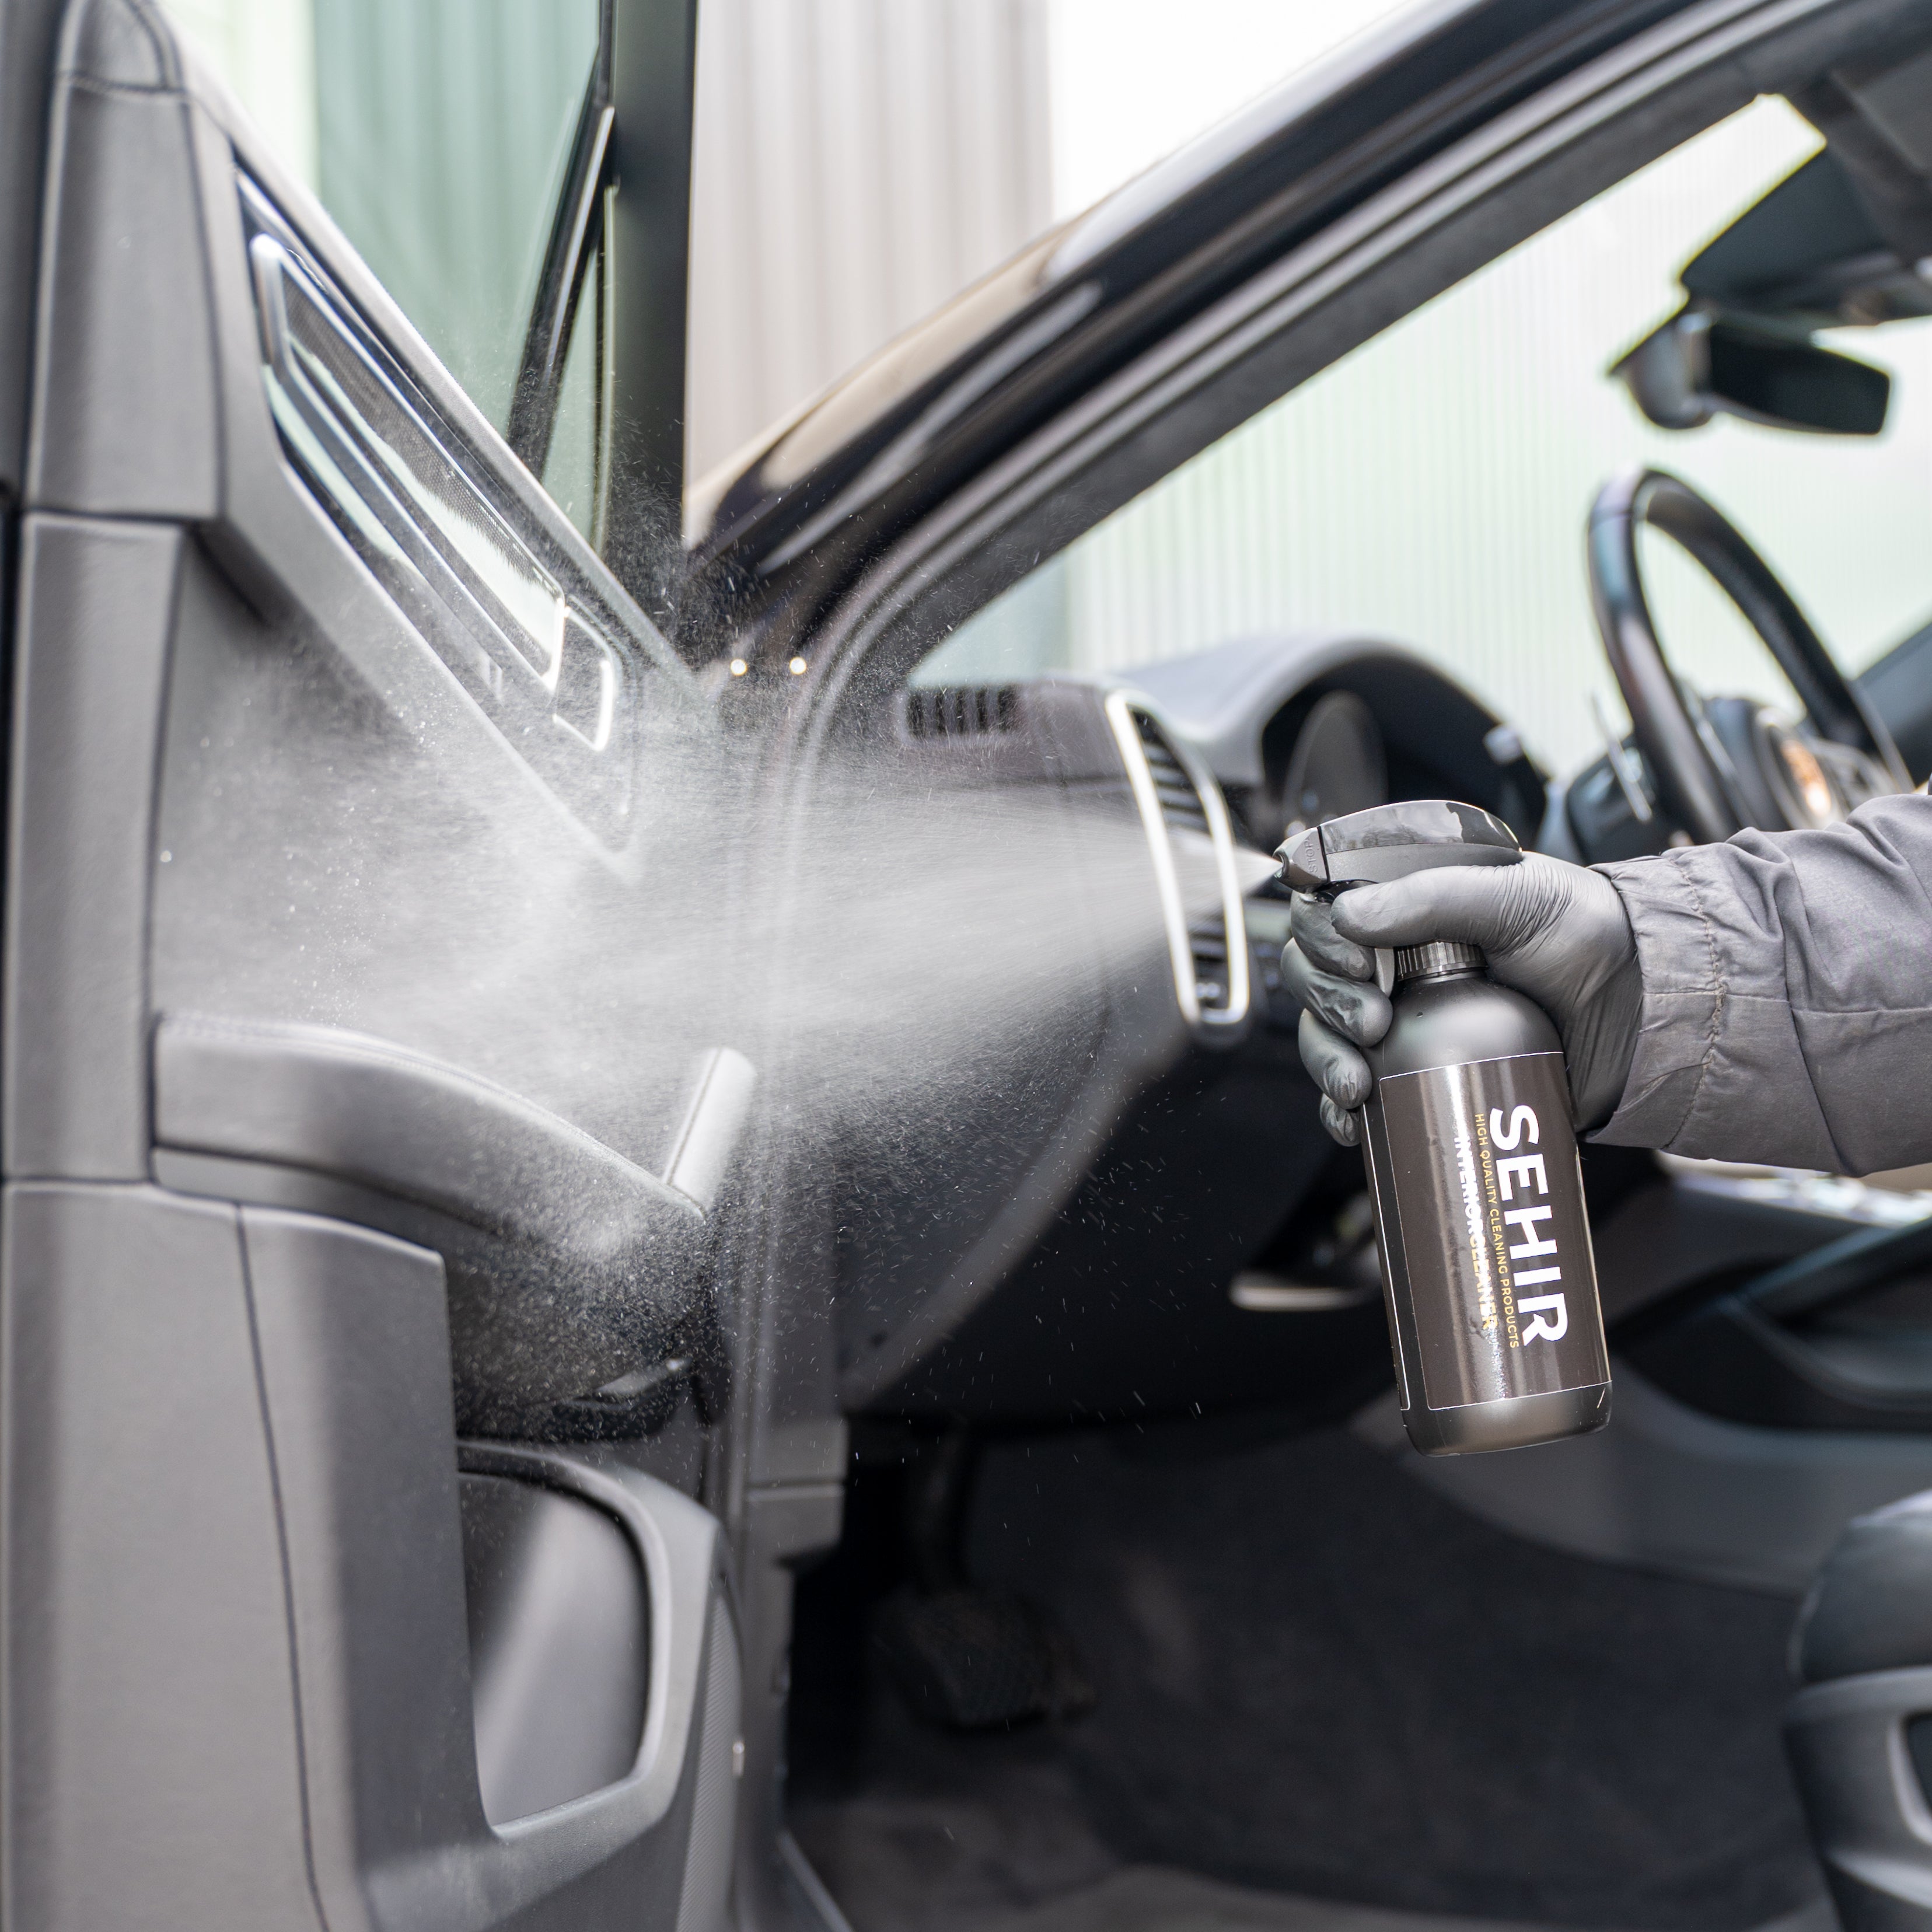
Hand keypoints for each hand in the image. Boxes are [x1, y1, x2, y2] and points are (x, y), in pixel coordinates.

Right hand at [1280, 855, 1642, 1145]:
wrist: (1644, 1015)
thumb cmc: (1589, 937)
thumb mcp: (1515, 897)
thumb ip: (1432, 897)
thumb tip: (1349, 915)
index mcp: (1408, 904)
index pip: (1326, 907)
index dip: (1320, 933)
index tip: (1355, 960)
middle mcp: (1393, 960)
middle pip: (1312, 975)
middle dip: (1326, 1001)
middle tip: (1374, 1019)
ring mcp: (1403, 1020)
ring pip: (1324, 1036)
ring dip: (1324, 1059)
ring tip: (1360, 1080)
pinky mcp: (1420, 1074)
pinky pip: (1354, 1096)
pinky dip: (1340, 1111)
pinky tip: (1355, 1118)